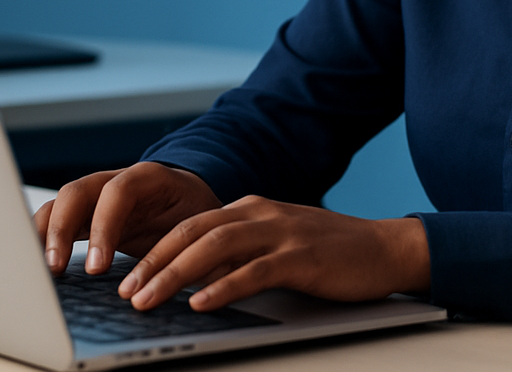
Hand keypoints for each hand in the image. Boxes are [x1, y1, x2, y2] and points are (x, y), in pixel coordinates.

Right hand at [33, 162, 221, 274]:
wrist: (192, 198)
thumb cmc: (198, 214)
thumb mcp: (202, 227)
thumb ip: (191, 248)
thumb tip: (189, 280)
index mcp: (149, 177)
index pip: (118, 192)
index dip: (104, 226)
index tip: (97, 267)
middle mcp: (116, 180)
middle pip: (77, 192)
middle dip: (61, 230)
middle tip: (55, 270)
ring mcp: (96, 196)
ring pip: (59, 205)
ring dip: (44, 236)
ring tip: (38, 272)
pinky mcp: (85, 214)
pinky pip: (56, 220)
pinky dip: (42, 240)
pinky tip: (34, 265)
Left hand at [116, 195, 430, 311]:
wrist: (386, 248)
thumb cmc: (330, 253)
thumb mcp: (277, 244)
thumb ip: (240, 254)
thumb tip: (194, 280)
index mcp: (250, 208)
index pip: (189, 225)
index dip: (154, 251)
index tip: (126, 277)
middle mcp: (260, 213)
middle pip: (192, 233)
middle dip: (153, 263)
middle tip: (125, 292)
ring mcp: (280, 233)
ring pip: (214, 248)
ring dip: (175, 275)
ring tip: (149, 300)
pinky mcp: (300, 257)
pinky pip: (252, 271)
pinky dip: (222, 287)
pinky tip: (201, 303)